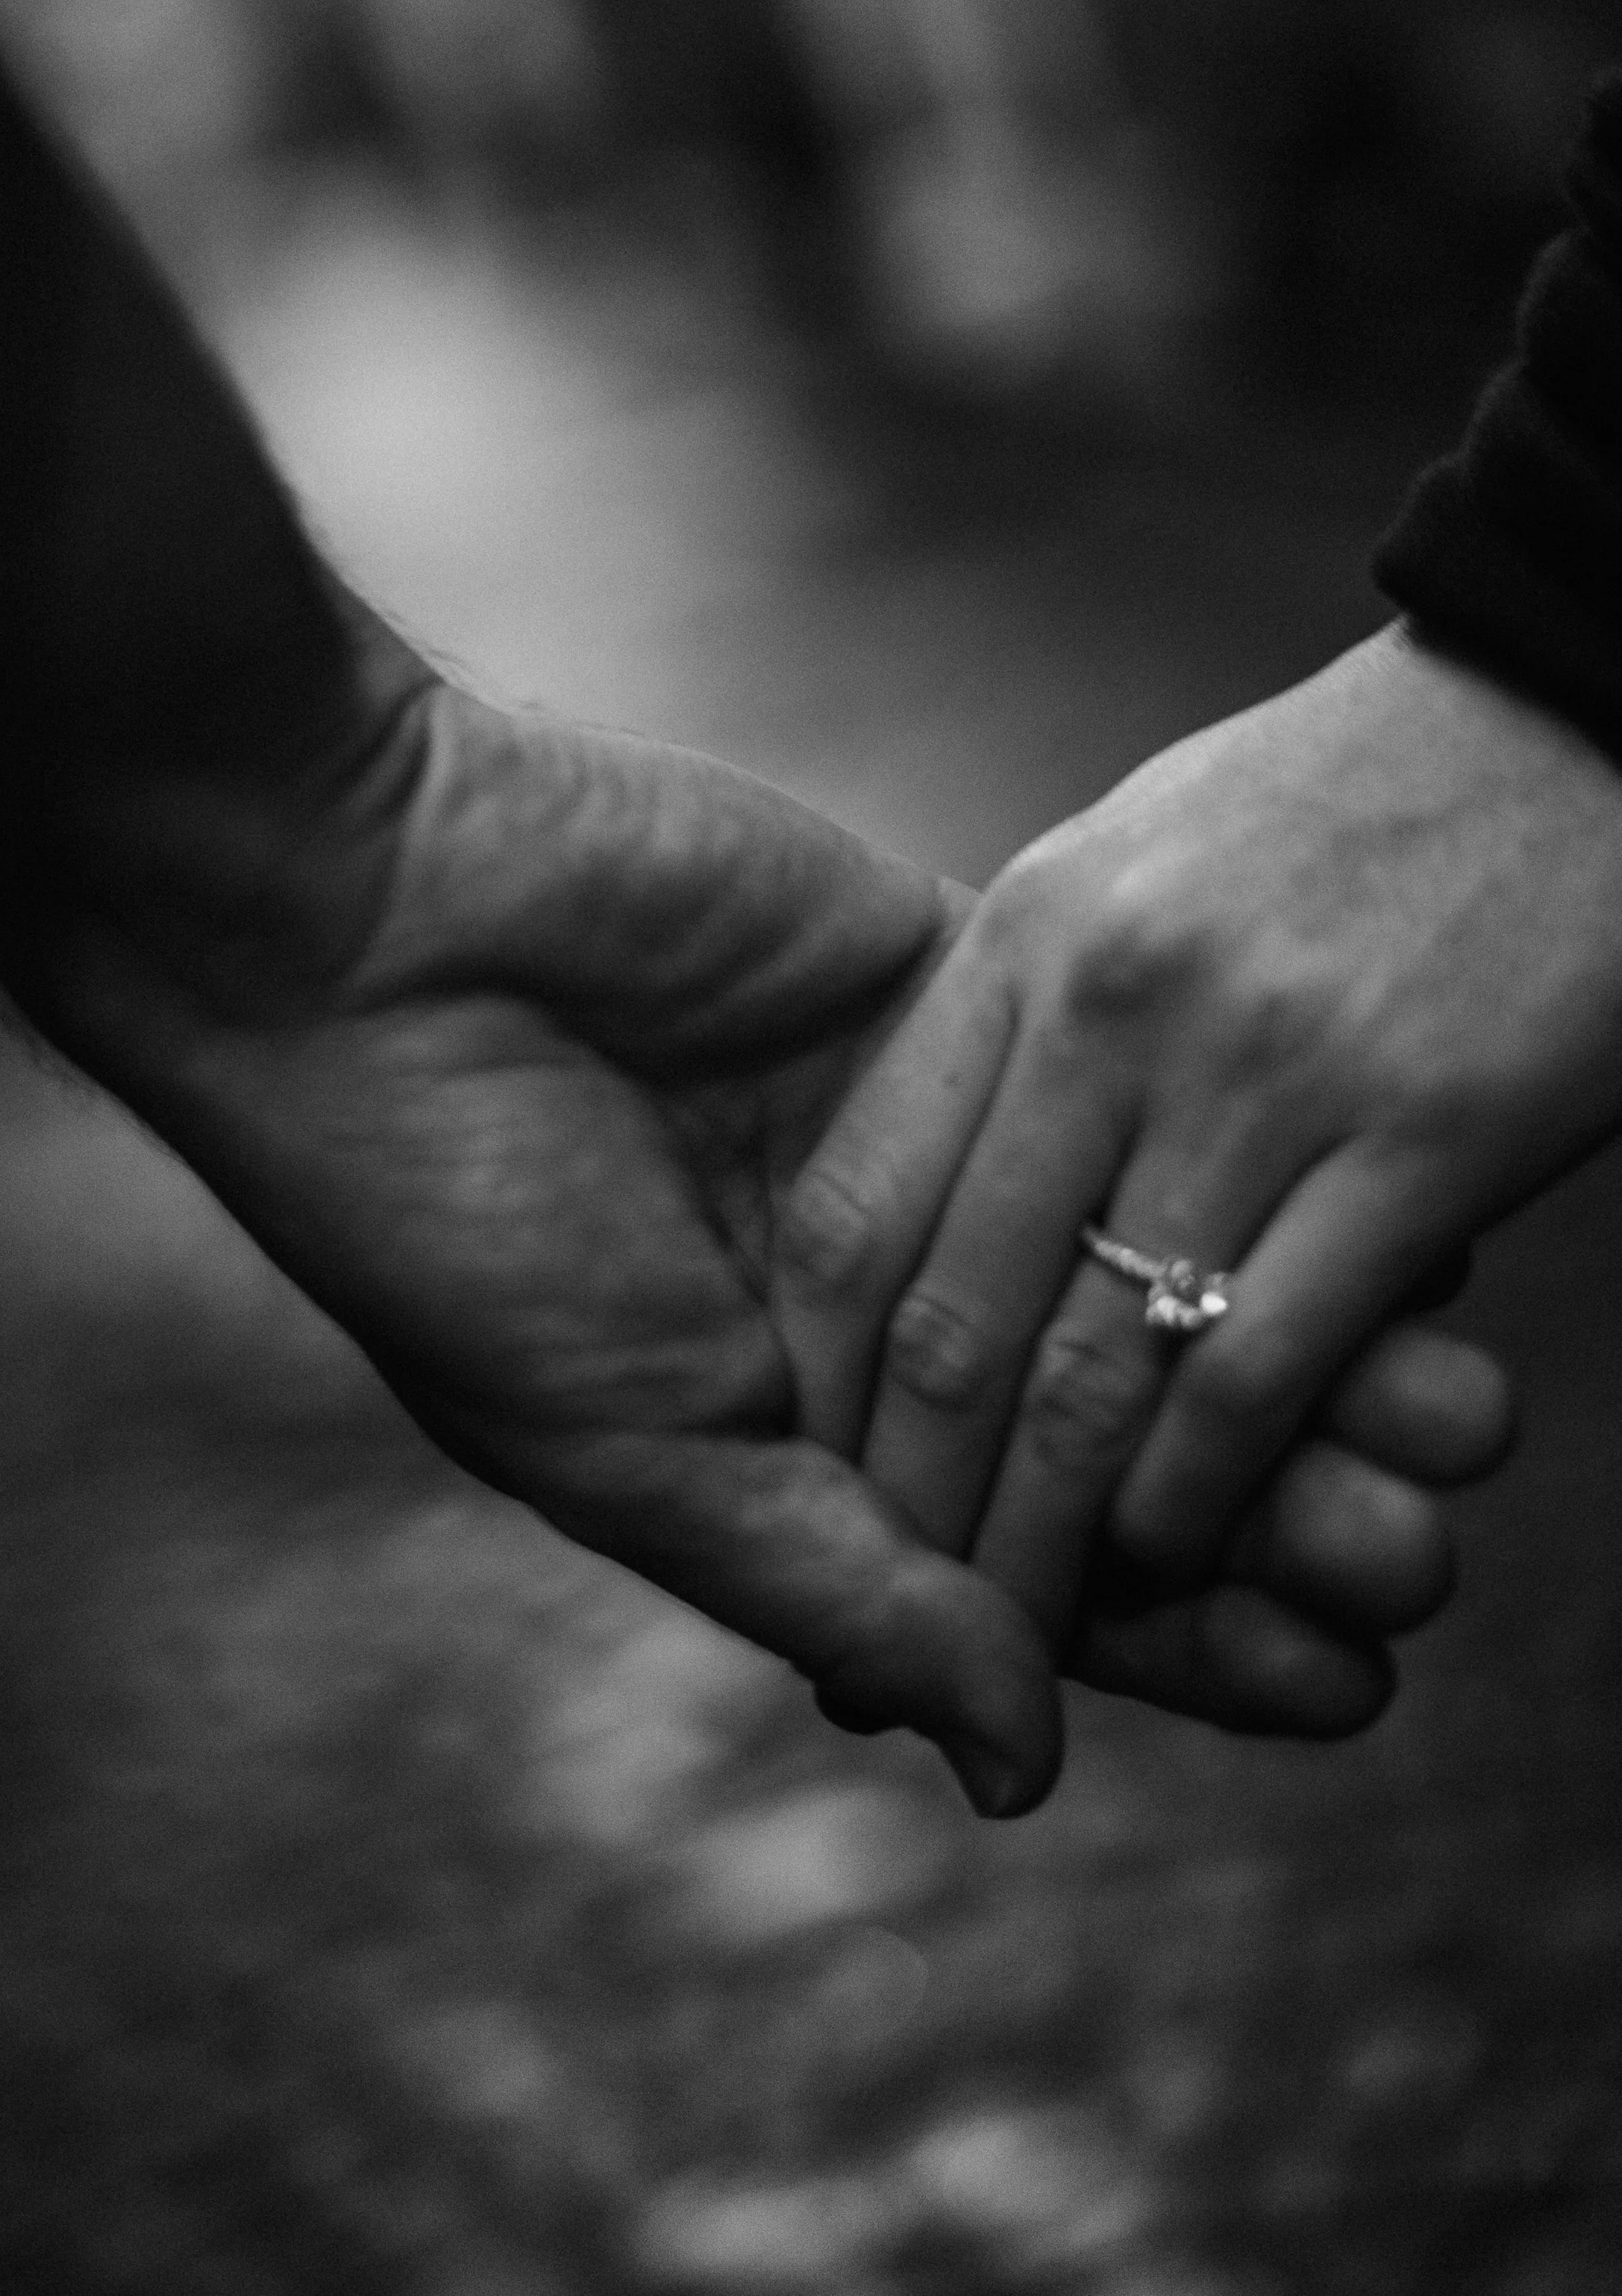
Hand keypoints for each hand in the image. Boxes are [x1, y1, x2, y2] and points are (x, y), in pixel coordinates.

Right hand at [43, 678, 1512, 1810]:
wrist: (369, 924)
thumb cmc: (447, 1209)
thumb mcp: (629, 1442)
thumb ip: (842, 1587)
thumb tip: (1030, 1773)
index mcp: (779, 1436)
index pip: (1015, 1569)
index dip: (1175, 1636)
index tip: (1342, 1689)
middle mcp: (868, 1305)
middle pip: (1114, 1429)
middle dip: (1268, 1504)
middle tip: (1422, 1560)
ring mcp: (915, 1146)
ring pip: (1147, 1266)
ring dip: (1293, 1343)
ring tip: (1457, 1422)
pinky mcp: (948, 992)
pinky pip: (1127, 1093)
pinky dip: (1239, 1157)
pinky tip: (1372, 1213)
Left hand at [778, 624, 1620, 1638]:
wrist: (1557, 712)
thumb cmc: (1326, 811)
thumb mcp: (1124, 872)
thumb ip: (1015, 1021)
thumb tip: (926, 1187)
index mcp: (1027, 940)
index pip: (857, 1203)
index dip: (813, 1377)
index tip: (802, 1482)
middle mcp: (1116, 1008)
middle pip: (956, 1316)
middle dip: (909, 1502)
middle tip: (889, 1622)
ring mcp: (1265, 1072)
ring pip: (1097, 1370)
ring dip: (1044, 1537)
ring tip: (1010, 1636)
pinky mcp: (1421, 1137)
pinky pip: (1262, 1365)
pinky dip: (1198, 1492)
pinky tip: (1169, 1553)